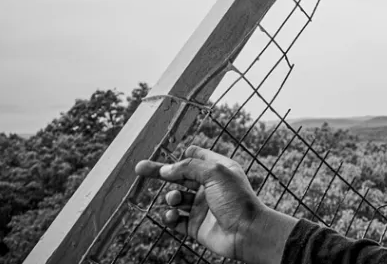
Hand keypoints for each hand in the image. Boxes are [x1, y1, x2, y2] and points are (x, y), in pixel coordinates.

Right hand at [135, 145, 295, 261]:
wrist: (247, 232)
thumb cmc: (237, 199)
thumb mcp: (215, 172)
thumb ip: (188, 167)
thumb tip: (166, 169)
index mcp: (217, 169)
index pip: (195, 157)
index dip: (182, 155)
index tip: (169, 154)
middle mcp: (208, 187)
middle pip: (179, 176)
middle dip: (160, 172)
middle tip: (139, 168)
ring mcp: (201, 207)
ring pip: (175, 198)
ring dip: (171, 197)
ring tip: (175, 199)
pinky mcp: (195, 226)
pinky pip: (175, 219)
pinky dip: (169, 216)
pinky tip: (171, 215)